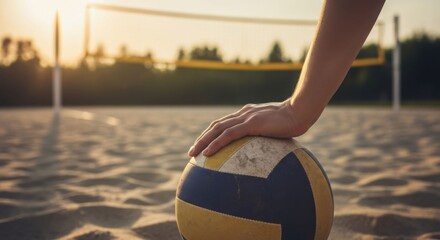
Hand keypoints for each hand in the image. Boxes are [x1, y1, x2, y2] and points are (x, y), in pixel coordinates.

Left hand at [188, 99, 310, 156]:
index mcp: (247, 114)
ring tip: (193, 153)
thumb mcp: (277, 129)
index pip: (225, 124)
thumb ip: (269, 136)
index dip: (212, 134)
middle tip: (192, 151)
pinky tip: (207, 154)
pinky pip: (228, 135)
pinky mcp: (251, 124)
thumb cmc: (294, 122)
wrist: (301, 112)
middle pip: (216, 126)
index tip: (204, 145)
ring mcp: (246, 118)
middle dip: (202, 138)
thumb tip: (268, 152)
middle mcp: (243, 114)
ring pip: (217, 129)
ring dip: (203, 141)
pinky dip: (215, 144)